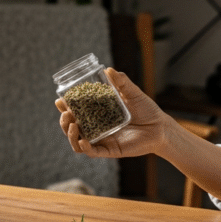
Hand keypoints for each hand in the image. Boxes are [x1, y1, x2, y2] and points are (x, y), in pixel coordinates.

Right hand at [56, 68, 174, 158]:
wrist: (160, 127)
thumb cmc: (146, 110)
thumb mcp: (132, 93)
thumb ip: (121, 82)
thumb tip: (108, 69)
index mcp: (98, 114)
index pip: (76, 111)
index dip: (65, 107)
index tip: (60, 100)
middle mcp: (96, 128)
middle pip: (72, 127)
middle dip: (64, 121)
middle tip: (66, 112)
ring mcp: (102, 140)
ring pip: (77, 142)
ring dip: (70, 134)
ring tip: (72, 124)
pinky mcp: (109, 150)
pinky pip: (92, 152)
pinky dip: (84, 147)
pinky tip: (83, 140)